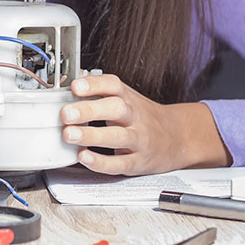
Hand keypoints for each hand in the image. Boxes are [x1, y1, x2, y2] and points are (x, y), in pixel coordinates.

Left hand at [60, 75, 228, 175]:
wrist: (178, 137)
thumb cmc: (143, 117)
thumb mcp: (126, 99)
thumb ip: (99, 92)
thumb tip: (71, 81)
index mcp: (129, 98)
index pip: (113, 85)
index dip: (94, 84)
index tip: (76, 86)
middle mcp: (134, 116)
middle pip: (116, 109)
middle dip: (89, 110)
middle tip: (66, 113)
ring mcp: (139, 139)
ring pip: (118, 136)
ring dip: (92, 135)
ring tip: (69, 134)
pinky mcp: (138, 162)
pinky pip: (120, 163)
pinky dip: (101, 162)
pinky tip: (84, 157)